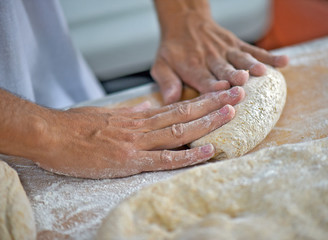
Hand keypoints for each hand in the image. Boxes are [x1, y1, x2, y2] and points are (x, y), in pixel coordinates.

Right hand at [33, 87, 244, 178]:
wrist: (49, 134)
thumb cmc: (74, 126)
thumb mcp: (106, 115)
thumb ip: (130, 113)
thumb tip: (147, 107)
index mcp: (137, 116)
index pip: (176, 106)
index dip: (201, 100)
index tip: (220, 93)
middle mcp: (142, 126)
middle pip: (184, 113)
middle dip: (213, 103)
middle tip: (237, 94)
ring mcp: (137, 143)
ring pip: (179, 131)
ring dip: (207, 122)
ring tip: (231, 112)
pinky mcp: (129, 161)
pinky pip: (163, 159)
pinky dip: (187, 155)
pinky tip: (207, 150)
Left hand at [152, 0, 288, 103]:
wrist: (184, 22)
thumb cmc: (173, 50)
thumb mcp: (161, 65)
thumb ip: (166, 82)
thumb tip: (170, 100)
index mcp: (191, 67)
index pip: (203, 79)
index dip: (212, 86)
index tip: (221, 91)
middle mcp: (210, 58)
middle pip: (223, 69)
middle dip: (233, 76)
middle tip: (242, 83)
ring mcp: (225, 50)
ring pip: (240, 59)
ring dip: (251, 66)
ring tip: (263, 73)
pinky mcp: (236, 44)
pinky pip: (254, 50)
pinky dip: (269, 56)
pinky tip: (283, 62)